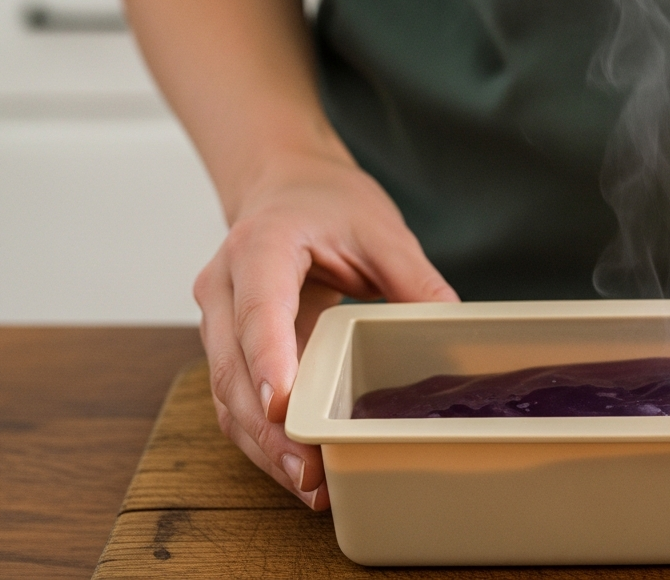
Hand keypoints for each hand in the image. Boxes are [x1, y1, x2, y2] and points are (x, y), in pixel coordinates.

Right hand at [195, 153, 457, 508]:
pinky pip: (237, 398)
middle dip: (268, 427)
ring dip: (263, 444)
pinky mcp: (229, 347)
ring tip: (309, 485)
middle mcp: (224, 286)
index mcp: (260, 247)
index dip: (269, 358)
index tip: (283, 404)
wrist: (283, 184)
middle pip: (234, 366)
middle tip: (310, 472)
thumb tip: (452, 328)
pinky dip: (262, 437)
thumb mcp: (380, 228)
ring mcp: (218, 320)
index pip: (258, 308)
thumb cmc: (327, 202)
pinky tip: (297, 468)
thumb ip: (413, 277)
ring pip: (228, 394)